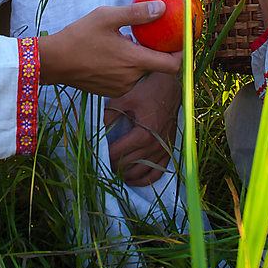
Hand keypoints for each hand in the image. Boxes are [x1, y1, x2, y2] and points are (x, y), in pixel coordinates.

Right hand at [37, 2, 181, 95]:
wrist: (53, 62)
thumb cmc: (78, 37)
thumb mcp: (107, 17)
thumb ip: (137, 14)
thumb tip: (162, 8)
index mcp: (134, 60)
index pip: (172, 65)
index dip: (182, 55)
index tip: (182, 42)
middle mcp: (131, 78)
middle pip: (156, 66)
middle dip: (155, 51)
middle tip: (148, 35)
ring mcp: (121, 87)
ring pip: (140, 71)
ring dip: (138, 58)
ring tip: (123, 42)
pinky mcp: (110, 91)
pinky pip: (127, 78)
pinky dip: (125, 67)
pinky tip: (111, 54)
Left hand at [104, 71, 181, 185]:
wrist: (172, 87)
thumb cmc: (148, 91)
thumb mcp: (124, 100)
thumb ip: (108, 115)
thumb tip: (95, 129)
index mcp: (143, 135)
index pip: (117, 153)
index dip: (104, 156)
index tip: (95, 155)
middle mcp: (154, 146)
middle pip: (127, 164)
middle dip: (112, 166)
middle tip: (101, 164)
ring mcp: (163, 150)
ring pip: (140, 172)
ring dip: (125, 175)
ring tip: (114, 172)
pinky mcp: (168, 151)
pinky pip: (157, 173)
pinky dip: (144, 180)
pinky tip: (132, 180)